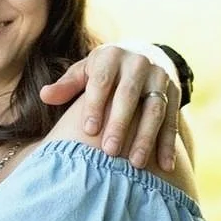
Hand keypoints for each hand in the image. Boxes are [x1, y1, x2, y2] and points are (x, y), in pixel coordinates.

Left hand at [41, 45, 179, 170]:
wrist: (146, 54)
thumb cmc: (105, 70)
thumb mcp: (86, 70)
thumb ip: (67, 84)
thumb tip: (45, 96)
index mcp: (111, 56)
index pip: (102, 82)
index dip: (95, 105)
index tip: (88, 130)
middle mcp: (138, 63)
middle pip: (129, 96)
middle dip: (120, 124)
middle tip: (110, 152)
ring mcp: (159, 77)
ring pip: (154, 109)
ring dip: (147, 137)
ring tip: (136, 164)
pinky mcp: (175, 92)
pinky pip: (173, 120)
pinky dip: (169, 144)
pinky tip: (165, 166)